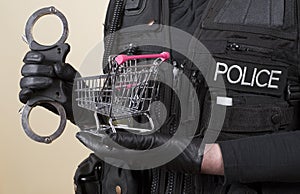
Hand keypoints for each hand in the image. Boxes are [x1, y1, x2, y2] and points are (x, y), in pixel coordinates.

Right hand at [19, 50, 94, 128]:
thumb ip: (67, 69)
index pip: (31, 58)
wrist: (79, 103)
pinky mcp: (35, 99)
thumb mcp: (74, 76)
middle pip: (26, 69)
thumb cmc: (75, 88)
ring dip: (35, 80)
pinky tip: (31, 91)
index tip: (42, 57)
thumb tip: (57, 66)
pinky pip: (23, 96)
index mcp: (45, 66)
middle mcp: (38, 76)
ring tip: (49, 82)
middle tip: (51, 71)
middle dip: (38, 69)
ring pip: (25, 81)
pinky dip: (25, 93)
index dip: (33, 56)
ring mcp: (35, 87)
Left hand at [76, 131, 203, 173]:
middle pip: (111, 150)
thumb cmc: (179, 151)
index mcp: (136, 154)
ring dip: (108, 141)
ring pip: (119, 149)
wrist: (194, 156)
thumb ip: (131, 141)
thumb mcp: (153, 144)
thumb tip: (112, 137)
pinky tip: (123, 137)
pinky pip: (130, 147)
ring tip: (100, 134)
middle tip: (87, 134)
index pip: (108, 149)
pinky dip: (121, 141)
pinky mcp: (150, 152)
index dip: (93, 141)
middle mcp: (137, 156)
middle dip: (97, 141)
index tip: (81, 135)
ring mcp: (143, 154)